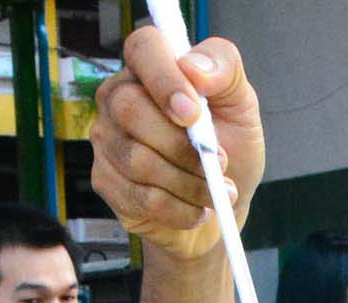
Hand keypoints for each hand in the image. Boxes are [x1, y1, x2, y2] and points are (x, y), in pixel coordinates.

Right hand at [91, 30, 263, 260]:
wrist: (223, 206)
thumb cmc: (230, 148)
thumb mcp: (242, 105)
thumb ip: (225, 71)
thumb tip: (194, 67)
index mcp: (152, 69)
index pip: (143, 48)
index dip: (165, 79)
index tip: (193, 113)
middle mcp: (119, 97)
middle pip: (130, 110)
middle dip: (183, 146)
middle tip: (219, 162)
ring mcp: (107, 139)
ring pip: (137, 161)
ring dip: (189, 183)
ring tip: (216, 190)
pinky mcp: (106, 181)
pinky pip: (140, 198)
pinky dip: (181, 210)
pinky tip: (198, 209)